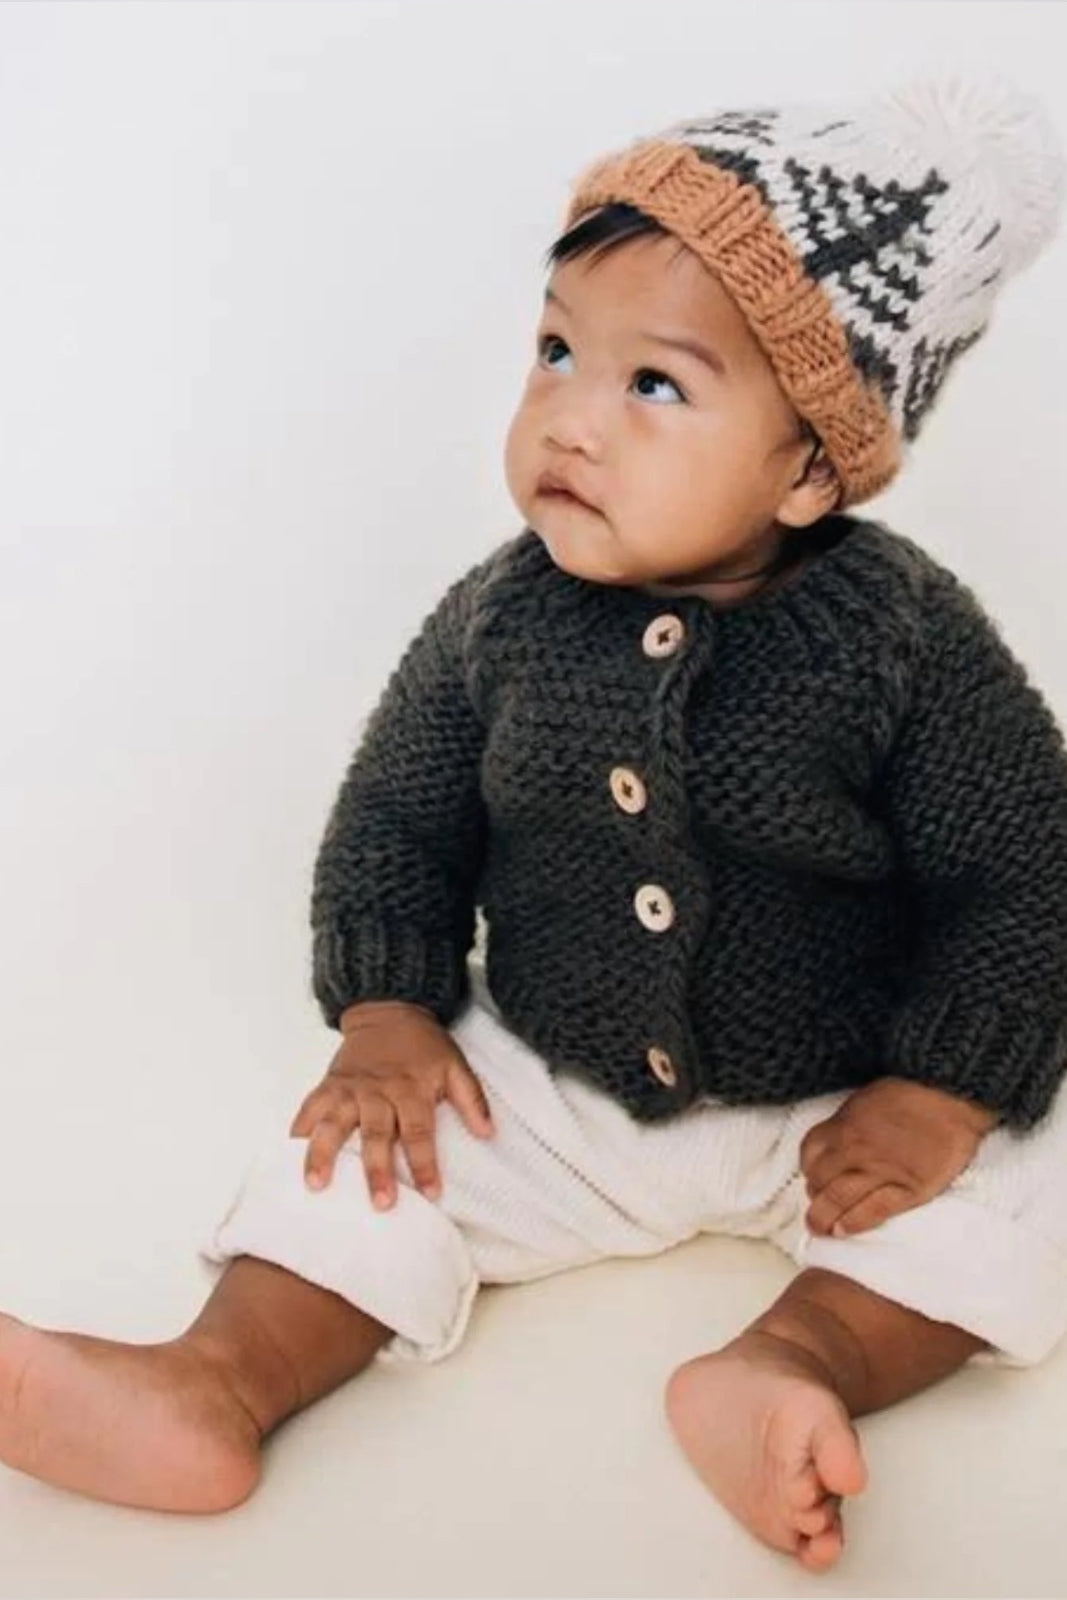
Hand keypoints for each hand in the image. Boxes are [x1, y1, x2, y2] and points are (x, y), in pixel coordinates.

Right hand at [289, 1000, 493, 1208]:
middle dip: (377, 1170)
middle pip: (375, 1134)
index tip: (431, 1193)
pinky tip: (289, 1156)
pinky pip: (309, 1108)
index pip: (419, 1131)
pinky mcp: (328, 1085)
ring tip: (317, 1185)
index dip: (424, 1163)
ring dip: (323, 1155)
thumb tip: (488, 1133)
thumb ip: (471, 1099)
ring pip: (333, 1124)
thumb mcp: (455, 1065)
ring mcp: (348, 1088)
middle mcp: (376, 1091)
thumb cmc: (424, 1045)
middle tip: (380, 1203)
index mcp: (410, 1089)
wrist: (388, 1010)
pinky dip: (299, 1131)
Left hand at [798, 1076, 998, 1238]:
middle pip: (820, 1181)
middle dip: (814, 1196)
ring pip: (840, 1200)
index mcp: (844, 1125)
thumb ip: (846, 1122)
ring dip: (824, 1217)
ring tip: (821, 1228)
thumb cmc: (910, 1092)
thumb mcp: (865, 1098)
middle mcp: (857, 1151)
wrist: (951, 1098)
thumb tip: (834, 1143)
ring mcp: (882, 1172)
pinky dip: (854, 1223)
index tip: (812, 1177)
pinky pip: (874, 1211)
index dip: (808, 1168)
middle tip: (816, 1207)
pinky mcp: (908, 1189)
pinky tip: (844, 1230)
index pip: (810, 1153)